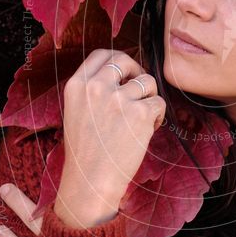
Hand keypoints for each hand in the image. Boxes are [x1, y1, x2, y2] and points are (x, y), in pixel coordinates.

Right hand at [55, 49, 166, 228]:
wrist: (91, 182)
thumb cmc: (86, 151)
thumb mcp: (77, 111)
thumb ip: (93, 89)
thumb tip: (122, 70)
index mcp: (77, 85)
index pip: (102, 54)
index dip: (118, 61)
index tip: (125, 73)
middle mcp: (96, 87)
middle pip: (126, 61)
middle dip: (137, 72)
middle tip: (140, 91)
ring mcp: (119, 99)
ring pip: (147, 81)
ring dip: (149, 97)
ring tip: (141, 119)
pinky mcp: (140, 113)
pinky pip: (158, 103)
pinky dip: (158, 116)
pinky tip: (147, 130)